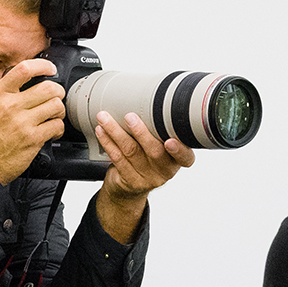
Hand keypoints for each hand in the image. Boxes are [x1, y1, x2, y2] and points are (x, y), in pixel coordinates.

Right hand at [0, 59, 67, 184]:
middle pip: (48, 88)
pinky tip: (51, 132)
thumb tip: (27, 82)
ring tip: (53, 117)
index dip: (43, 66)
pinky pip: (57, 126)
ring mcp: (22, 123)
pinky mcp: (33, 139)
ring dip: (59, 111)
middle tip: (56, 98)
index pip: (24, 69)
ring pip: (56, 106)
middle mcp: (10, 106)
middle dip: (58, 93)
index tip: (50, 69)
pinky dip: (58, 129)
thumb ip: (5, 94)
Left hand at [94, 110, 193, 239]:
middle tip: (130, 117)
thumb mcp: (160, 146)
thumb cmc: (148, 158)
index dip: (179, 150)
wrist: (130, 188)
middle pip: (154, 152)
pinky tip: (102, 131)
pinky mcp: (130, 181)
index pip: (185, 158)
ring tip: (105, 118)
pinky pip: (117, 159)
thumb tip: (149, 98)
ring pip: (131, 152)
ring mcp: (147, 178)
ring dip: (116, 132)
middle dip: (141, 132)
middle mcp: (164, 171)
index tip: (170, 141)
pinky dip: (108, 142)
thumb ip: (160, 130)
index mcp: (177, 160)